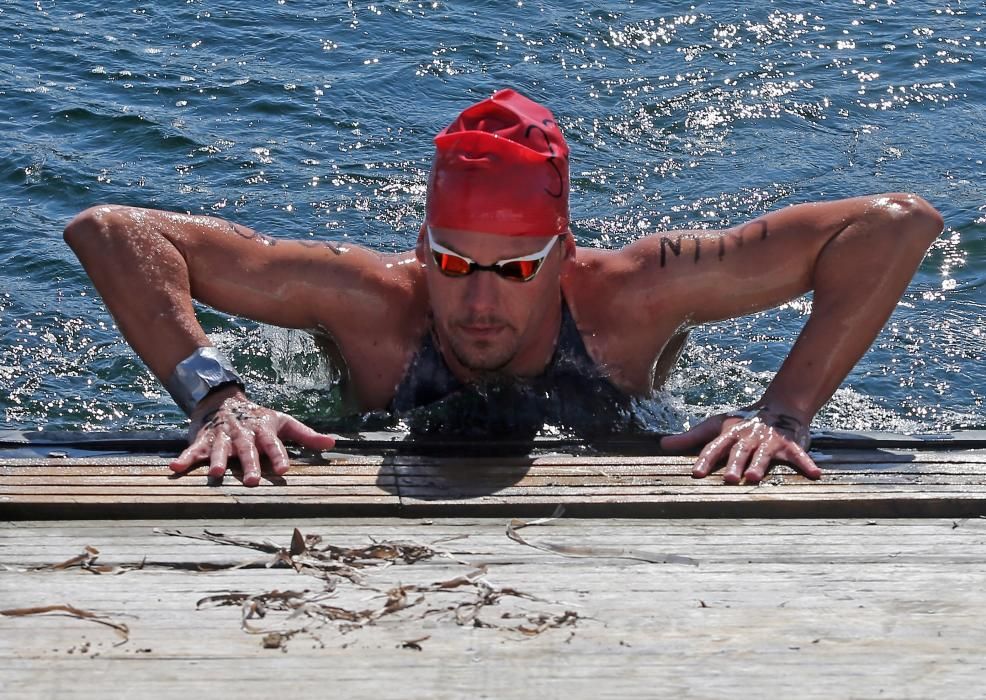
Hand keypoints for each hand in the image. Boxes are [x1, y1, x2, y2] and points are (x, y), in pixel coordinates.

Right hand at [169, 395, 336, 485]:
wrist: (224, 400)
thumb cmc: (258, 418)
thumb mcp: (283, 422)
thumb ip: (306, 435)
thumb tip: (333, 444)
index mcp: (263, 431)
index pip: (273, 445)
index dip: (278, 456)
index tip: (283, 470)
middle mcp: (243, 435)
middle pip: (247, 451)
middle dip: (248, 465)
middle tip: (251, 482)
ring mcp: (222, 437)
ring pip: (220, 450)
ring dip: (217, 461)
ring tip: (216, 473)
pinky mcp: (203, 440)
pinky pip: (192, 450)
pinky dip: (184, 459)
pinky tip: (175, 469)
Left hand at [660, 408, 820, 483]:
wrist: (778, 407)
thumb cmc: (740, 423)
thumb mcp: (714, 427)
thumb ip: (690, 439)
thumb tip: (661, 445)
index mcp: (728, 434)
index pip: (713, 447)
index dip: (705, 459)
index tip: (697, 474)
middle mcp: (747, 437)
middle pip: (738, 452)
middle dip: (734, 464)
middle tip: (729, 478)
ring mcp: (769, 441)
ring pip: (764, 454)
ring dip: (760, 464)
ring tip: (755, 477)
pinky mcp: (790, 445)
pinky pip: (800, 456)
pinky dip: (807, 464)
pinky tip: (815, 475)